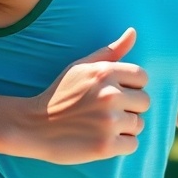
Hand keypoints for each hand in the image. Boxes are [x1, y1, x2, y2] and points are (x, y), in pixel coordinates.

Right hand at [22, 28, 149, 163]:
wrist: (33, 126)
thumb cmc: (60, 94)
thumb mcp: (81, 67)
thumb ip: (110, 51)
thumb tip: (133, 32)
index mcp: (105, 72)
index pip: (142, 77)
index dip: (131, 87)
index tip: (115, 93)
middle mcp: (109, 95)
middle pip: (144, 102)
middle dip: (130, 108)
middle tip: (107, 112)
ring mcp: (108, 121)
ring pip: (139, 124)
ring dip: (125, 128)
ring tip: (102, 126)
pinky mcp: (105, 146)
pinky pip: (133, 144)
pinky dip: (121, 145)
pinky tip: (102, 139)